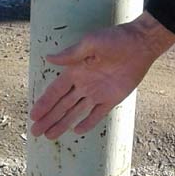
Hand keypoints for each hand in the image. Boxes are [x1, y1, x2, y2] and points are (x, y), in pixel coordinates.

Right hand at [30, 14, 174, 138]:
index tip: (33, 115)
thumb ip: (71, 54)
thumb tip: (48, 58)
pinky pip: (97, 114)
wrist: (141, 44)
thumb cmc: (115, 39)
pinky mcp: (112, 99)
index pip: (55, 91)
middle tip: (35, 132)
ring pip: (76, 112)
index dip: (44, 104)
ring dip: (63, 124)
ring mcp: (97, 93)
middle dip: (49, 119)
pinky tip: (76, 130)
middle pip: (62, 105)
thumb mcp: (90, 43)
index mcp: (75, 71)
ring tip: (50, 136)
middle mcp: (83, 84)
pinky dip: (88, 122)